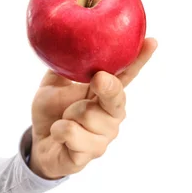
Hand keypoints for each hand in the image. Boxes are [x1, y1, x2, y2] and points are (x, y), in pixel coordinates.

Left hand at [29, 38, 157, 178]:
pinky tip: (58, 134)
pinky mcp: (91, 154)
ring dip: (67, 115)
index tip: (152, 41)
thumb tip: (67, 38)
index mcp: (106, 95)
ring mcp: (104, 137)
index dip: (140, 59)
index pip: (127, 75)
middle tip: (98, 79)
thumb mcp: (53, 85)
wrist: (39, 145)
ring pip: (87, 115)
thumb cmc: (51, 113)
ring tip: (63, 119)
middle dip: (107, 87)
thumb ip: (64, 65)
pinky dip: (58, 130)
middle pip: (116, 97)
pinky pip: (72, 133)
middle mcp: (111, 116)